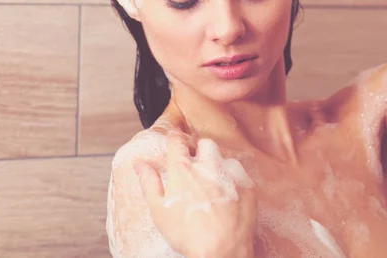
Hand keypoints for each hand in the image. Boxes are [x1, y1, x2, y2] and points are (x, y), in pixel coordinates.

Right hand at [133, 130, 256, 257]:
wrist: (223, 250)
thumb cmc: (188, 234)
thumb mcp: (159, 210)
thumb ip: (149, 182)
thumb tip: (139, 164)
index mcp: (184, 169)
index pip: (177, 140)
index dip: (175, 140)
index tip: (175, 142)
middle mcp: (208, 164)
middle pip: (204, 144)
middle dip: (200, 152)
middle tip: (196, 171)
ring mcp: (230, 172)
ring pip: (223, 158)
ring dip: (218, 167)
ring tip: (213, 189)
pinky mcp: (246, 182)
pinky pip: (239, 173)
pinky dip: (233, 181)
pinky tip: (228, 197)